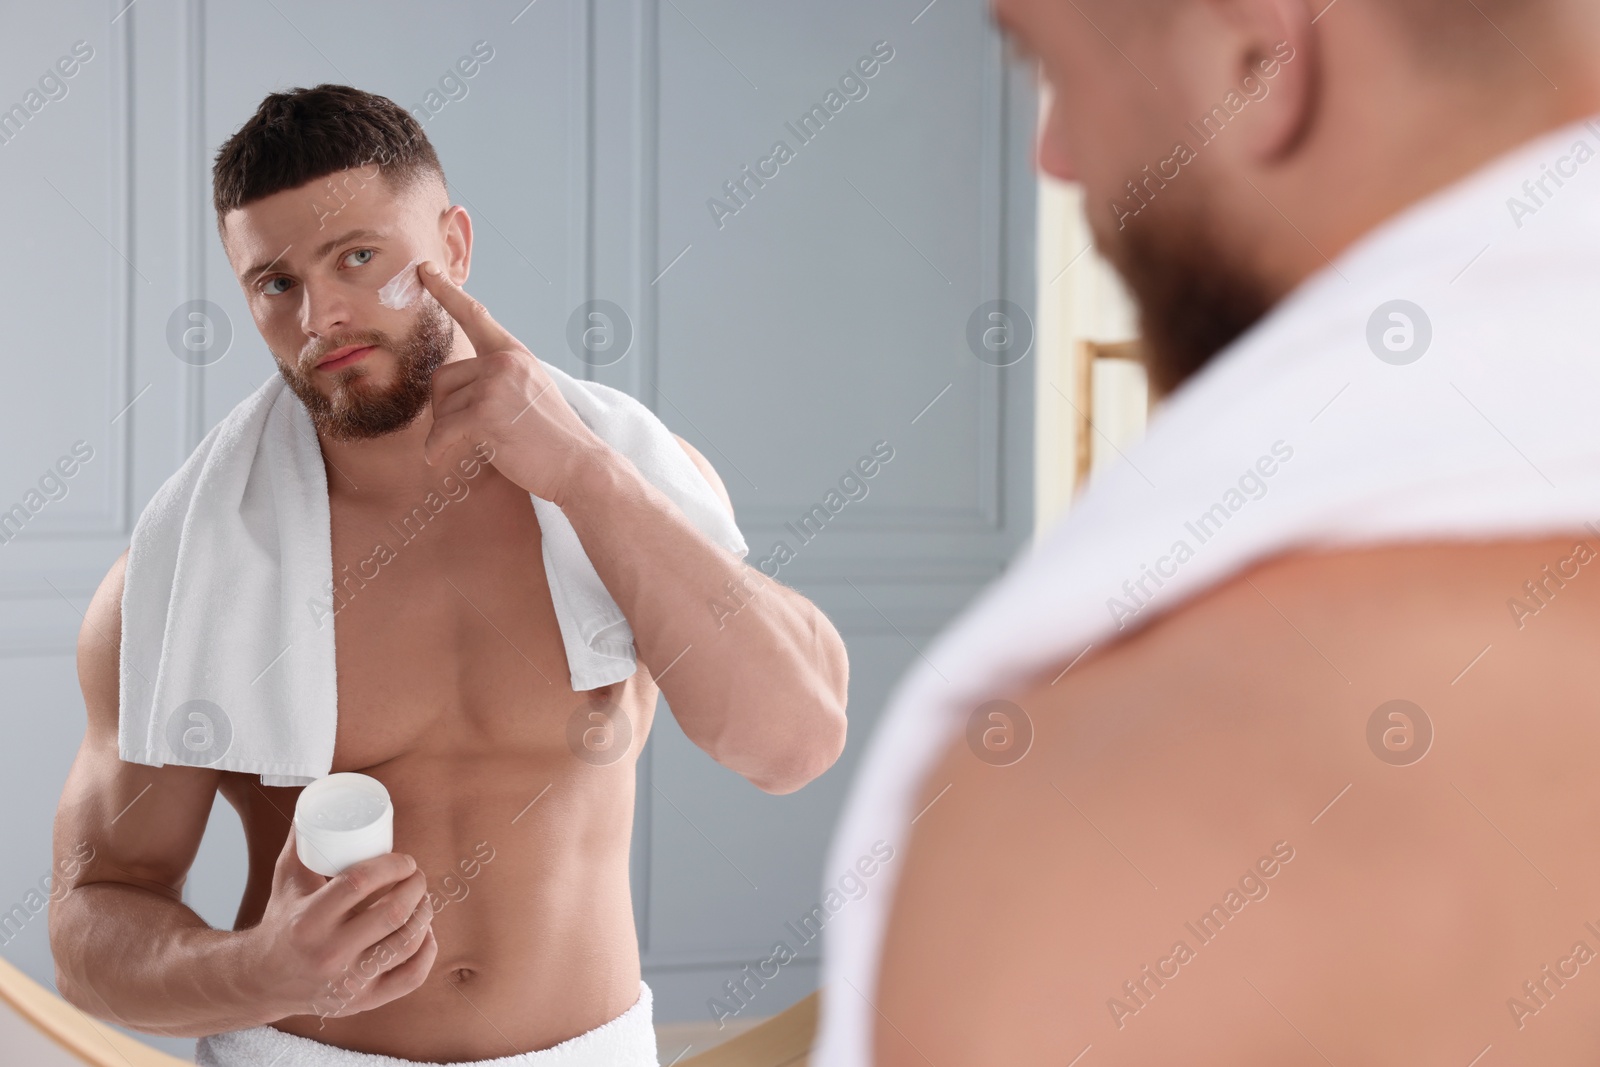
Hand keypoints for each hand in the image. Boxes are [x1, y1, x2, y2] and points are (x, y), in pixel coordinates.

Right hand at [244, 829, 437, 1022]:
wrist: (261, 980)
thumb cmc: (282, 920)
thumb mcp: (286, 878)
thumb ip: (303, 837)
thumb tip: (318, 793)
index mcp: (309, 920)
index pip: (361, 883)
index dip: (392, 866)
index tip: (405, 859)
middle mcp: (329, 954)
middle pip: (391, 914)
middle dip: (416, 888)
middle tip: (418, 876)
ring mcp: (347, 982)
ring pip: (405, 944)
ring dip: (425, 915)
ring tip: (424, 899)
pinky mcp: (361, 1002)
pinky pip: (409, 979)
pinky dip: (426, 953)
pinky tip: (427, 934)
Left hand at [416, 260, 611, 504]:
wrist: (579, 465)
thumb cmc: (552, 438)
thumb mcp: (529, 393)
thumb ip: (498, 379)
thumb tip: (455, 385)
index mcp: (515, 354)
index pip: (475, 315)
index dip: (446, 291)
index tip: (425, 270)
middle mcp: (504, 361)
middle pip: (443, 378)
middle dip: (446, 409)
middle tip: (465, 432)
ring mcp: (495, 384)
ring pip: (441, 407)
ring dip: (448, 432)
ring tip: (475, 445)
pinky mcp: (485, 412)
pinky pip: (442, 431)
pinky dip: (437, 449)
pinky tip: (438, 458)